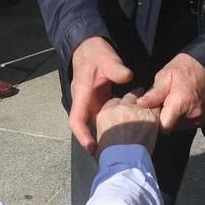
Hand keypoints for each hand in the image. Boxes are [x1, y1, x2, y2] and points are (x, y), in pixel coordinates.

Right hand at [69, 36, 134, 153]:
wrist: (89, 47)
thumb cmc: (95, 53)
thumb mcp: (106, 58)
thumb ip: (116, 68)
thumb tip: (128, 77)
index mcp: (82, 94)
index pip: (77, 120)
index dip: (83, 136)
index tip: (92, 148)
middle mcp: (85, 102)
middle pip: (86, 127)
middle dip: (96, 142)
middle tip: (110, 157)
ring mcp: (92, 103)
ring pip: (96, 123)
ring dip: (105, 135)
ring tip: (120, 150)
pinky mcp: (99, 101)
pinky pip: (105, 116)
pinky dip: (113, 124)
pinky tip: (127, 132)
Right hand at [94, 95, 160, 152]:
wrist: (123, 160)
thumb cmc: (110, 157)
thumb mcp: (100, 140)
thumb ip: (106, 130)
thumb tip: (111, 134)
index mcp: (104, 113)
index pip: (114, 102)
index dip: (120, 105)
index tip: (123, 110)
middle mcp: (119, 107)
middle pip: (128, 97)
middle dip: (133, 100)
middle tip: (137, 104)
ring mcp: (135, 110)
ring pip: (143, 100)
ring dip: (146, 103)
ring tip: (149, 107)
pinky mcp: (150, 115)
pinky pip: (156, 108)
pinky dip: (157, 111)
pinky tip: (158, 115)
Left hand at [137, 51, 204, 132]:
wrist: (204, 66)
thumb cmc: (181, 70)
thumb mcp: (164, 77)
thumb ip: (154, 94)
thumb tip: (141, 103)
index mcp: (180, 104)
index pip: (164, 127)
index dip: (156, 123)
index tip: (154, 113)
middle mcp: (192, 114)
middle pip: (171, 128)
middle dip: (165, 118)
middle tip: (163, 104)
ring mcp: (200, 118)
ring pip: (179, 127)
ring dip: (174, 118)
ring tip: (173, 103)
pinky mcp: (204, 119)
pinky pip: (188, 124)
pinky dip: (183, 118)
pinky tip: (182, 105)